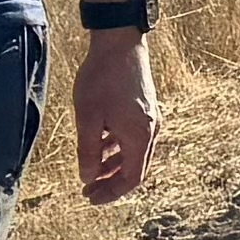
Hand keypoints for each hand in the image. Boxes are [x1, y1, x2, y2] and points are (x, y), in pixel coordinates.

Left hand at [75, 39, 158, 202]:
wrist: (119, 42)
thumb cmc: (102, 78)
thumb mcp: (88, 117)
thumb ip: (88, 151)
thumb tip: (87, 176)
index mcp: (140, 136)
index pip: (131, 178)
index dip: (111, 192)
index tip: (89, 196)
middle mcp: (152, 130)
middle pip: (135, 169)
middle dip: (111, 182)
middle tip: (88, 189)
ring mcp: (151, 118)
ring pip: (135, 153)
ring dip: (114, 165)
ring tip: (92, 171)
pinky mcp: (146, 107)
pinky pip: (135, 138)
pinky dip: (119, 148)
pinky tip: (101, 145)